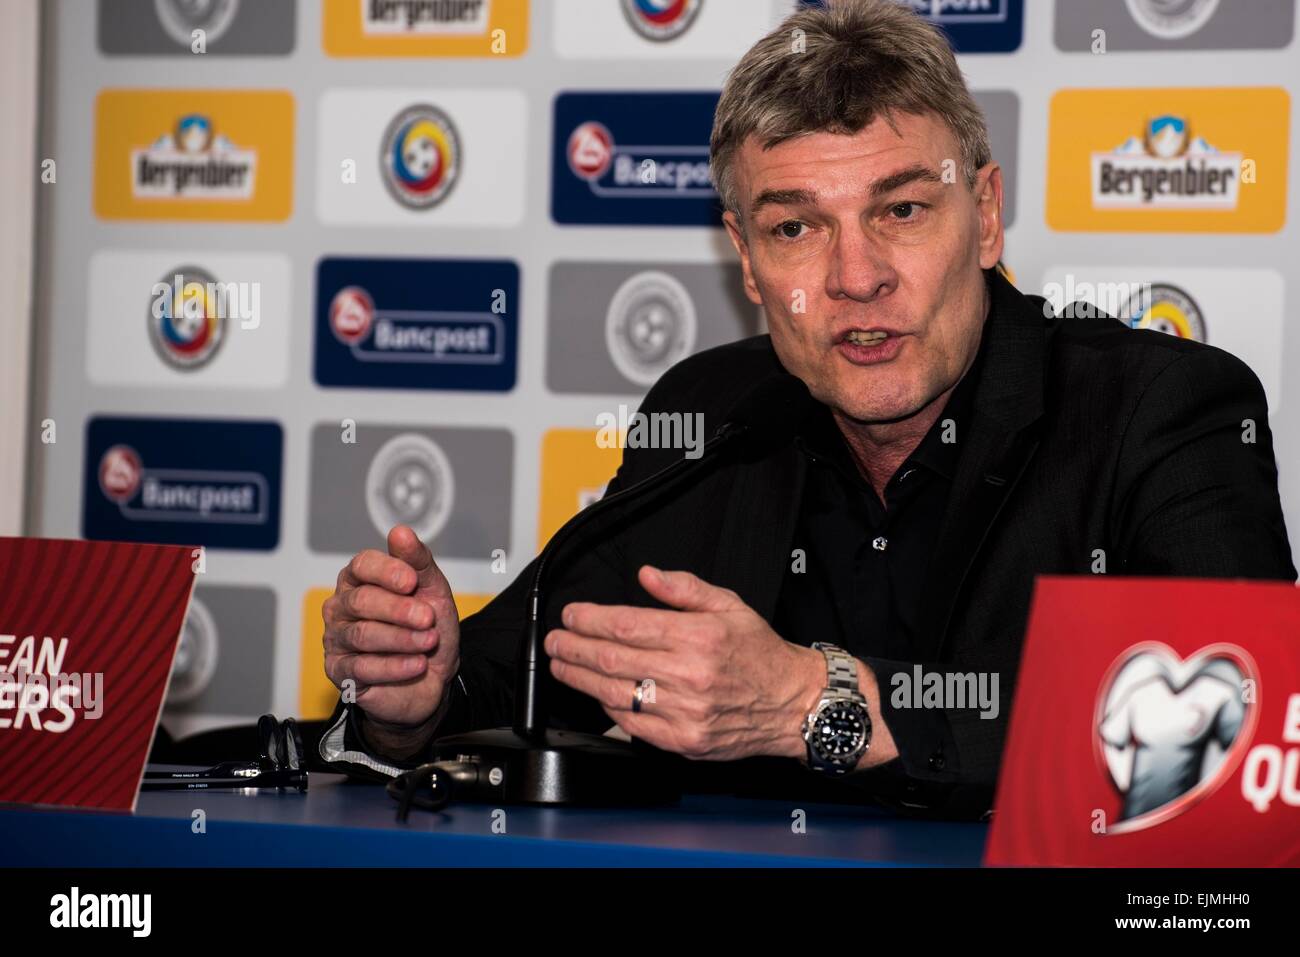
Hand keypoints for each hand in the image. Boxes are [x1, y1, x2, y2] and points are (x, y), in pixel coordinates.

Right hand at [322, 525, 460, 730]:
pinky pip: (362, 667)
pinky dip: (395, 666)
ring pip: (363, 634)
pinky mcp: (339, 671)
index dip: (387, 571)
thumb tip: (400, 531)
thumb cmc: (427, 627)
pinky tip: (417, 664)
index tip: (412, 582)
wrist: (432, 675)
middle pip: (361, 600)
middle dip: (399, 610)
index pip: (363, 565)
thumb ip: (417, 561)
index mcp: (360, 579)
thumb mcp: (432, 590)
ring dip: (402, 639)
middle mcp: (342, 605)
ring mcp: (336, 638)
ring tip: (429, 642)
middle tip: (427, 618)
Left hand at [544, 565, 827, 761]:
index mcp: (698, 637)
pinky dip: (609, 709)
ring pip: (616, 694)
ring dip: (580, 679)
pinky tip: (596, 695)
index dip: (590, 620)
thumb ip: (684, 589)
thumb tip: (647, 576)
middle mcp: (689, 675)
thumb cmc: (762, 655)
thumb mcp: (729, 606)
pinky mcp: (684, 741)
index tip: (571, 615)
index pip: (628, 625)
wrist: (794, 704)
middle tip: (555, 640)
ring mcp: (685, 712)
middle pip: (613, 660)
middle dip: (574, 648)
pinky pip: (633, 725)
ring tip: (563, 665)